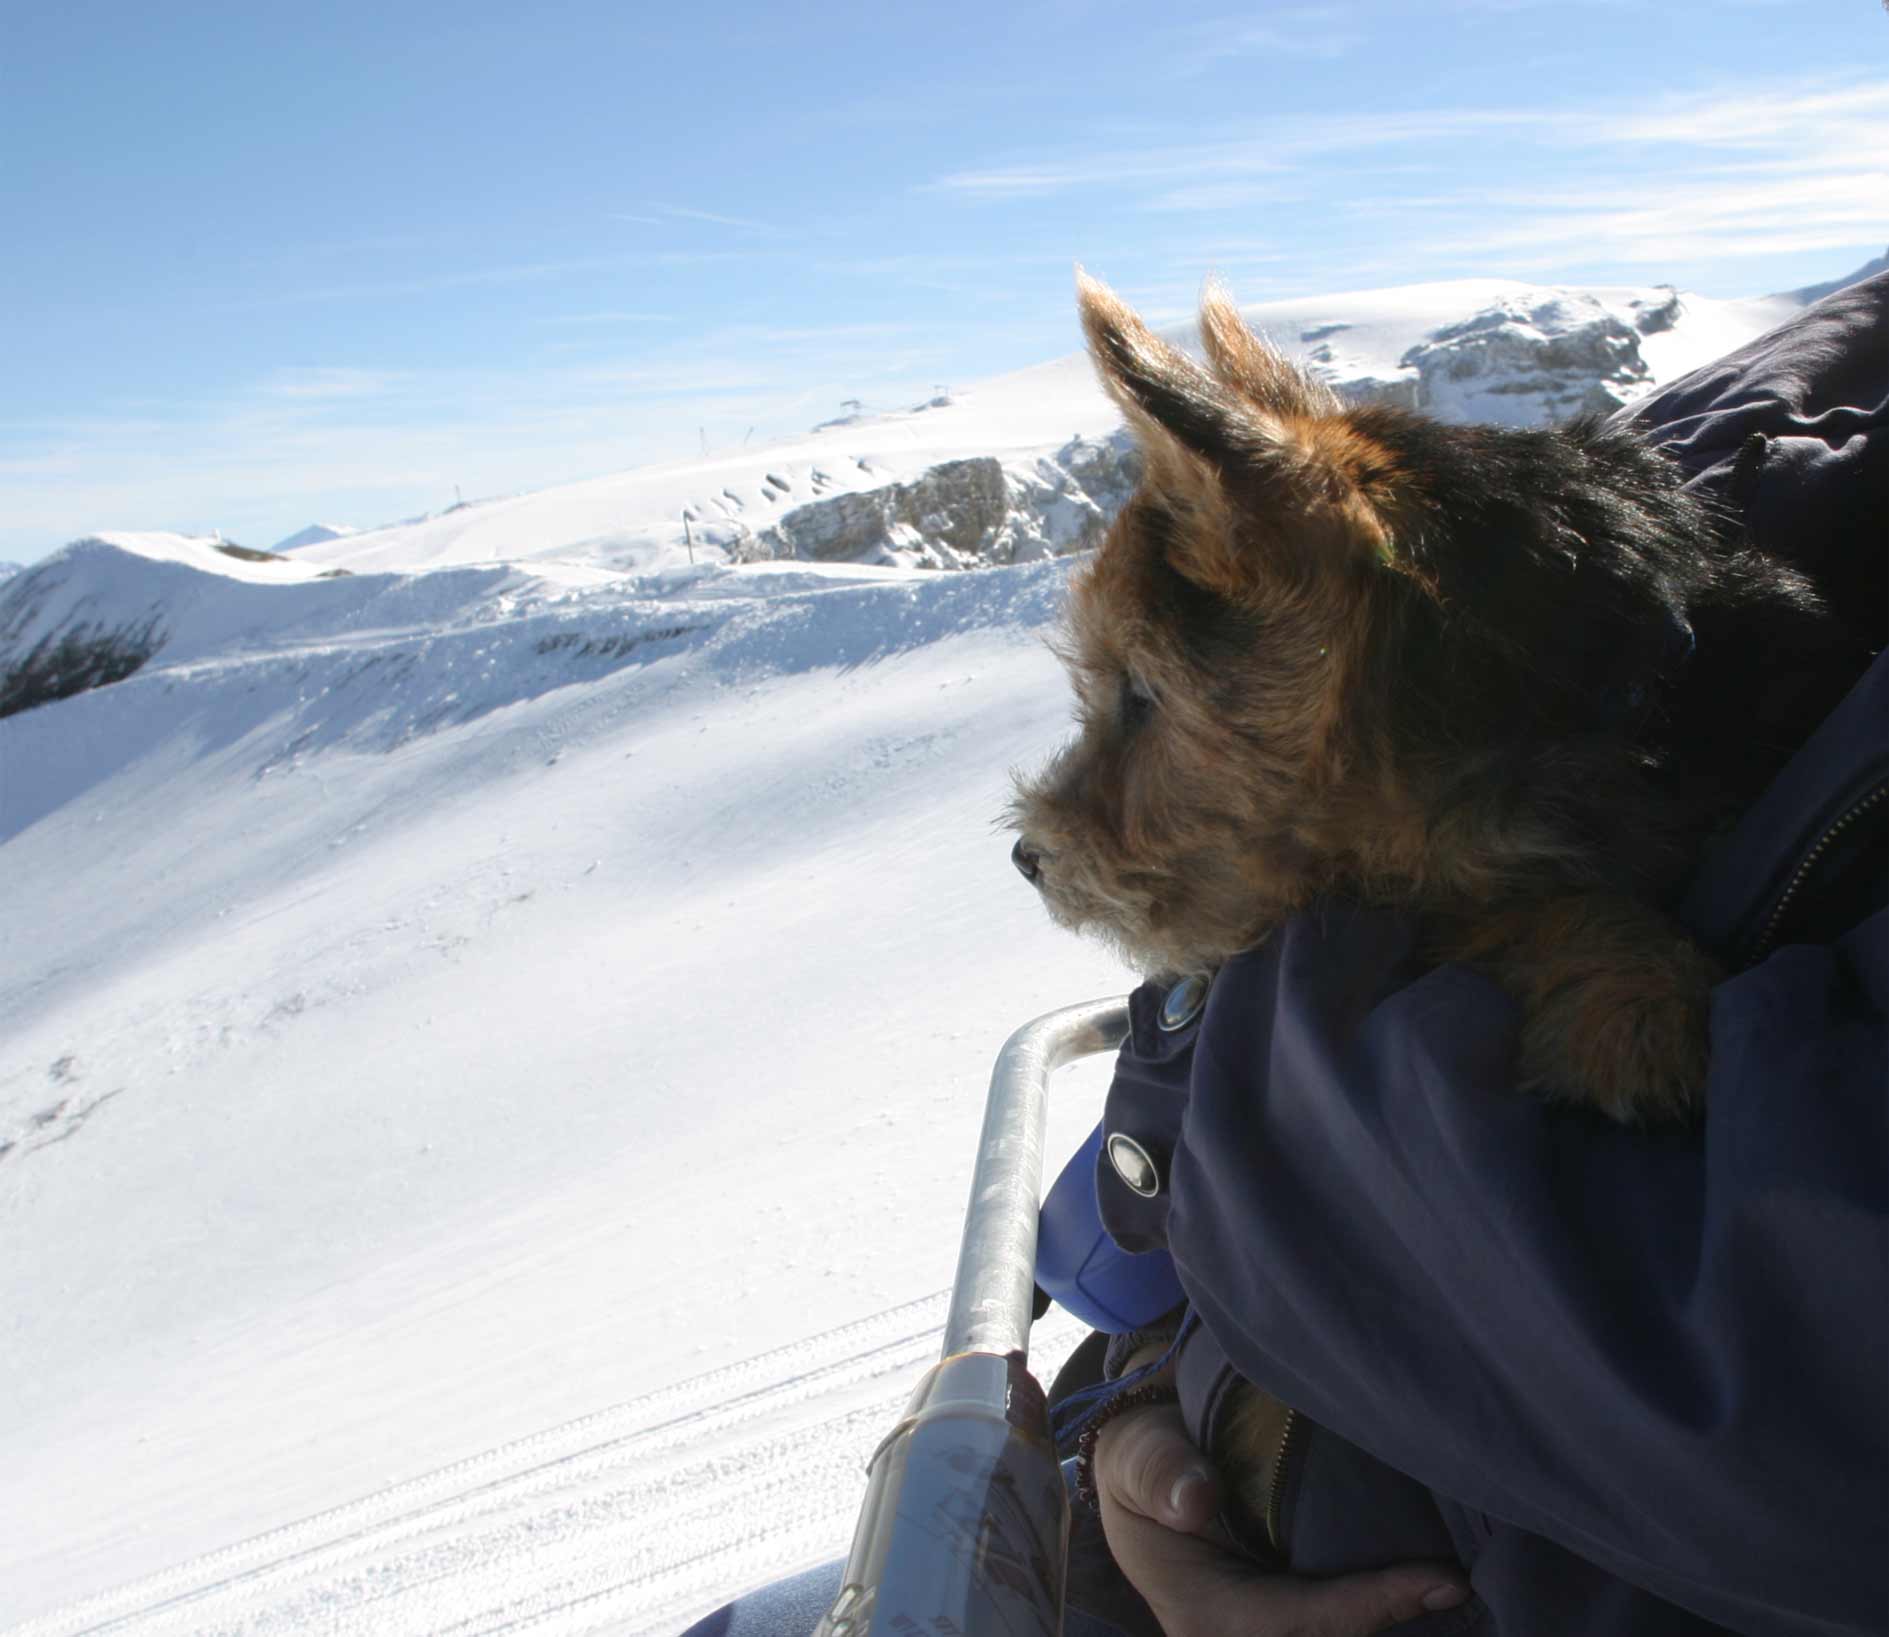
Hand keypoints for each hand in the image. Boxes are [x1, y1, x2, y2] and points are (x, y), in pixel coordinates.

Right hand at [1093, 1401, 1469, 1635]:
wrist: (1136, 1476)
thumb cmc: (1141, 1459)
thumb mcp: (1137, 1455)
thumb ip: (1160, 1472)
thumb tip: (1196, 1498)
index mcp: (1200, 1612)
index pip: (1298, 1621)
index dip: (1371, 1605)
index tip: (1441, 1579)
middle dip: (1393, 1622)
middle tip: (1464, 1588)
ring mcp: (1261, 1632)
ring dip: (1392, 1621)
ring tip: (1458, 1589)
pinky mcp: (1283, 1621)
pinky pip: (1335, 1628)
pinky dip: (1378, 1613)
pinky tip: (1430, 1590)